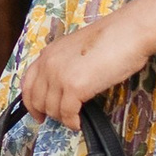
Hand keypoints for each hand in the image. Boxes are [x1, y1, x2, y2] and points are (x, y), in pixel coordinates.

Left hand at [22, 8, 144, 126]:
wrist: (128, 33)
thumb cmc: (111, 39)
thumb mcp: (77, 49)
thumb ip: (64, 64)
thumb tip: (63, 86)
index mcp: (49, 53)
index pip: (27, 83)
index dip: (30, 102)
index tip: (37, 112)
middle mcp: (49, 64)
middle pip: (37, 99)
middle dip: (48, 112)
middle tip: (60, 118)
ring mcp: (60, 76)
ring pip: (51, 109)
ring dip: (62, 118)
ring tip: (73, 118)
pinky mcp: (74, 88)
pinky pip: (67, 114)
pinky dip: (72, 122)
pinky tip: (78, 122)